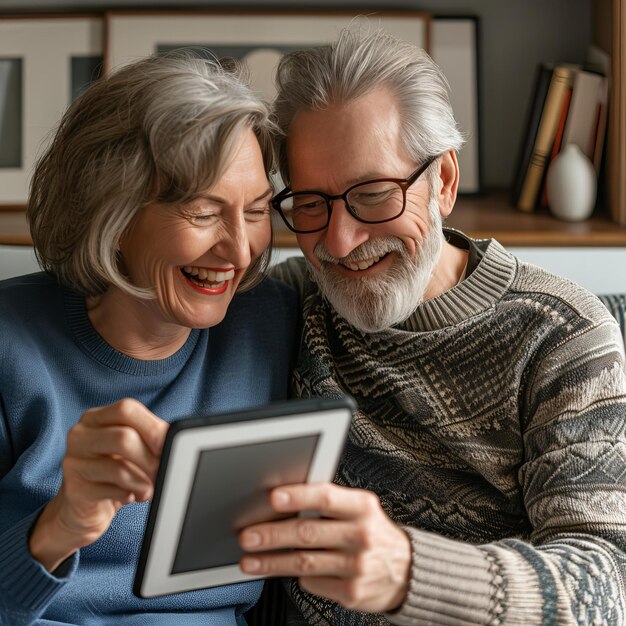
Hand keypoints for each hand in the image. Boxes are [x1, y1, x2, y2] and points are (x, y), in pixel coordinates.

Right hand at [29, 398, 167, 571]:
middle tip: (163, 472)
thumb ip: (148, 439)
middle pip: (124, 438)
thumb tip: (174, 443)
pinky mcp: (74, 489)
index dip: (153, 428)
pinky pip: (112, 490)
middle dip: (151, 459)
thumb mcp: (130, 449)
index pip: (126, 409)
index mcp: (95, 417)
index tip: (170, 445)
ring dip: (143, 482)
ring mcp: (73, 462)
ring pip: (119, 468)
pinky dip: (130, 495)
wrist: (83, 508)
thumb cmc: (113, 472)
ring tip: (148, 490)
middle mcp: (80, 435)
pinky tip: (130, 497)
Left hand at [239, 483, 410, 612]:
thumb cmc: (374, 533)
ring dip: (271, 562)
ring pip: (304, 562)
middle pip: (308, 533)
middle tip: (247, 536)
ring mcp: (357, 566)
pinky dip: (298, 576)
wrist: (407, 570)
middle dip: (272, 535)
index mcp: (362, 507)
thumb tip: (284, 501)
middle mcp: (361, 535)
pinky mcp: (351, 592)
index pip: (326, 497)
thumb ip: (329, 504)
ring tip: (249, 561)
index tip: (274, 498)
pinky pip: (313, 582)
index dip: (298, 497)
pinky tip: (285, 571)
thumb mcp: (360, 509)